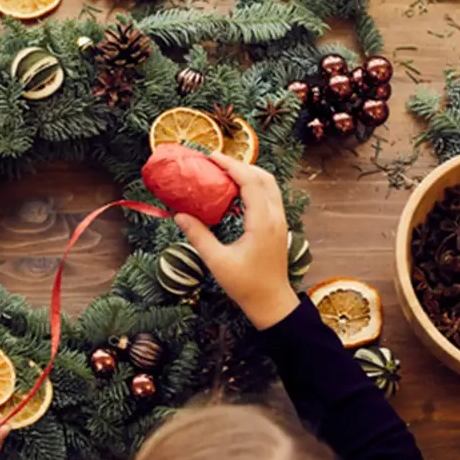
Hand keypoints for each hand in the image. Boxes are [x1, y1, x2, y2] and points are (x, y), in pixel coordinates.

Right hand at [174, 152, 299, 329]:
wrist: (271, 302)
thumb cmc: (245, 285)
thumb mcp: (217, 262)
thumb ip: (199, 236)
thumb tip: (179, 215)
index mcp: (262, 222)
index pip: (250, 182)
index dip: (232, 166)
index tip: (212, 157)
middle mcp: (275, 217)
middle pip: (264, 177)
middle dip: (241, 165)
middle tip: (216, 162)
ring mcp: (280, 221)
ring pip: (269, 186)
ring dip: (249, 174)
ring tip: (224, 173)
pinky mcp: (278, 227)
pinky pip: (269, 197)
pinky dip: (254, 187)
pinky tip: (235, 193)